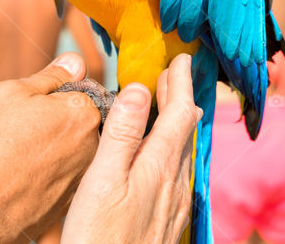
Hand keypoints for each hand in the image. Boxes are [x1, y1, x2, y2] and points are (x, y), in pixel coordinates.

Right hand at [0, 53, 99, 243]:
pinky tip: (17, 173)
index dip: (49, 91)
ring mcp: (82, 176)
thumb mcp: (10, 93)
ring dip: (47, 144)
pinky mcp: (68, 200)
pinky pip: (58, 172)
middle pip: (74, 117)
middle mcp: (93, 145)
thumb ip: (49, 76)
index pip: (77, 87)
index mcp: (83, 111)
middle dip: (51, 117)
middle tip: (16, 127)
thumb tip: (75, 62)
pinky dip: (42, 169)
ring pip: (66, 146)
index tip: (27, 103)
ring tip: (13, 152)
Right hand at [60, 54, 199, 243]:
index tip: (177, 59)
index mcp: (158, 167)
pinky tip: (166, 160)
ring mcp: (173, 205)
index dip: (177, 83)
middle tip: (175, 74)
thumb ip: (122, 134)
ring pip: (184, 153)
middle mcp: (173, 184)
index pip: (177, 114)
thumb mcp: (103, 181)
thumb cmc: (98, 239)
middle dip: (181, 98)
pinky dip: (175, 150)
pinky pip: (179, 174)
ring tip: (175, 107)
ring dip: (180, 124)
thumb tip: (140, 89)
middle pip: (185, 131)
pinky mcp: (167, 222)